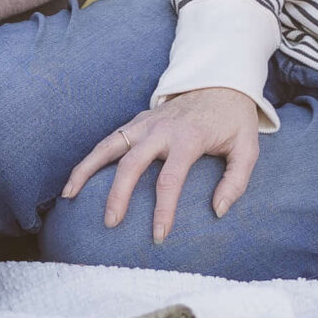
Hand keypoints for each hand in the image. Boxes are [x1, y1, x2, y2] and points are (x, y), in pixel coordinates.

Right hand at [61, 86, 260, 243]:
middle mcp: (161, 129)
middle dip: (119, 194)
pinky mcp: (137, 122)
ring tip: (70, 195)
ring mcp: (145, 123)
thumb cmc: (232, 121)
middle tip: (111, 222)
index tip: (158, 236)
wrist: (219, 81)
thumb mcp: (247, 148)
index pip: (170, 178)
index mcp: (188, 137)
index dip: (163, 209)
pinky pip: (109, 140)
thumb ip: (236, 181)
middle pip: (132, 162)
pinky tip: (76, 179)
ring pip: (109, 145)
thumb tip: (218, 211)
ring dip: (87, 168)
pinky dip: (90, 158)